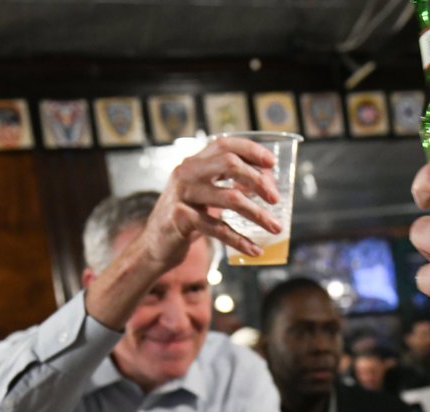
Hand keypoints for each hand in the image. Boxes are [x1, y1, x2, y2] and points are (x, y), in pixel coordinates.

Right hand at [130, 135, 282, 270]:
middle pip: (229, 164)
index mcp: (194, 163)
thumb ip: (229, 185)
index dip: (250, 149)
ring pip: (229, 198)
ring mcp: (182, 194)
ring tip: (275, 227)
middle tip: (275, 198)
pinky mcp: (180, 219)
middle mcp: (186, 173)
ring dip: (257, 214)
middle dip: (257, 180)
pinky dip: (239, 240)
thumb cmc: (185, 219)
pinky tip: (254, 249)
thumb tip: (266, 183)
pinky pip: (217, 228)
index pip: (224, 144)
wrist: (154, 244)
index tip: (271, 162)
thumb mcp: (206, 196)